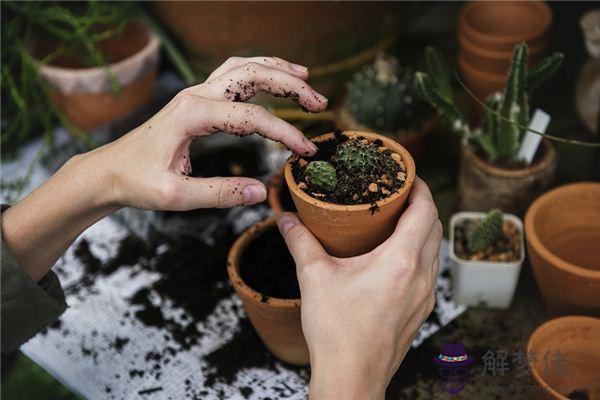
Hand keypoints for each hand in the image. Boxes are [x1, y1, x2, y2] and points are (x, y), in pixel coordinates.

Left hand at [86, 56, 327, 210]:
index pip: (252, 118)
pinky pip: (232, 75)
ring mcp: (195, 94)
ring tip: (306, 78)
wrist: (108, 171)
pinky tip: (272, 79)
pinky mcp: (196, 100)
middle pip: (252, 75)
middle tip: (320, 102)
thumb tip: (261, 192)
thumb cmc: (136, 182)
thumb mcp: (176, 196)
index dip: (285, 133)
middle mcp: (195, 96)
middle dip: (291, 85)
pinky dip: (257, 72)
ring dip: (276, 70)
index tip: (306, 152)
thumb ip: (220, 193)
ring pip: (243, 68)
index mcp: (192, 115)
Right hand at [277, 178, 441, 398]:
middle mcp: (421, 276)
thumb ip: (300, 242)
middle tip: (398, 194)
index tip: (407, 175)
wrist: (352, 377)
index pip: (426, 210)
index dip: (421, 187)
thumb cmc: (337, 331)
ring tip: (397, 221)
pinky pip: (429, 272)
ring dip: (422, 230)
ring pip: (434, 251)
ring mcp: (425, 297)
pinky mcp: (421, 312)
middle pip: (435, 227)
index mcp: (401, 261)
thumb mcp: (314, 278)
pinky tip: (395, 258)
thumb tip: (285, 219)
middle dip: (422, 205)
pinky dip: (419, 254)